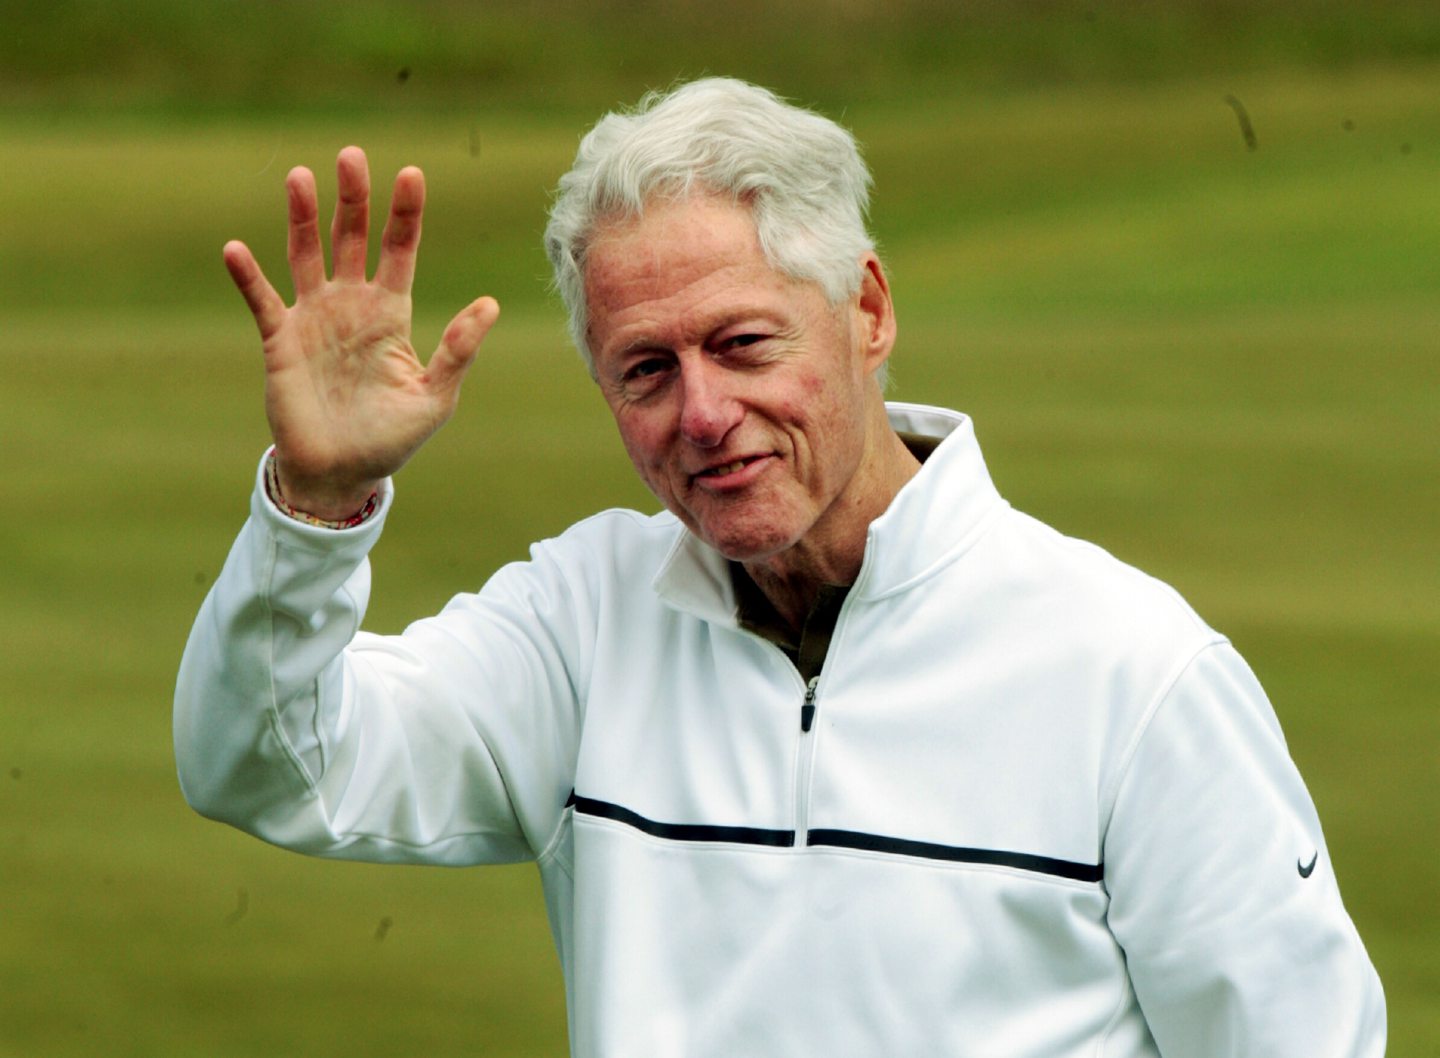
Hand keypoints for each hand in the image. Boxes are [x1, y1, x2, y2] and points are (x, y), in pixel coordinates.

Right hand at [223, 146, 499, 518]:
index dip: (405, 214)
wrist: (341, 474)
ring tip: (300, 177)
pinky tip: (237, 250)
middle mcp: (352, 305)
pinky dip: (249, 276)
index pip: (400, 250)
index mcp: (391, 313)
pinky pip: (262, 301)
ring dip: (302, 217)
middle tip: (351, 156)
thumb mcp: (435, 398)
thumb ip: (458, 351)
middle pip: (352, 238)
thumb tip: (489, 305)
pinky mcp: (280, 341)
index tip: (410, 173)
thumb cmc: (392, 438)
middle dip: (353, 199)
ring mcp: (314, 318)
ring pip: (306, 254)